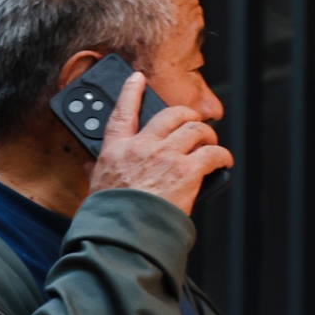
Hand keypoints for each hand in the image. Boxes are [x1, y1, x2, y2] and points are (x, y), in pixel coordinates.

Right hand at [89, 70, 231, 213]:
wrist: (124, 234)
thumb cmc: (108, 217)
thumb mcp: (94, 189)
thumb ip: (96, 172)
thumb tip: (91, 166)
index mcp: (116, 151)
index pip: (121, 112)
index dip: (130, 92)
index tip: (137, 79)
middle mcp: (142, 147)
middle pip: (171, 114)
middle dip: (186, 116)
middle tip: (192, 124)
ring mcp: (166, 156)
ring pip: (196, 129)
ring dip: (207, 135)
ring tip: (210, 144)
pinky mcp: (187, 171)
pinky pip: (213, 153)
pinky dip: (221, 156)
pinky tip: (222, 162)